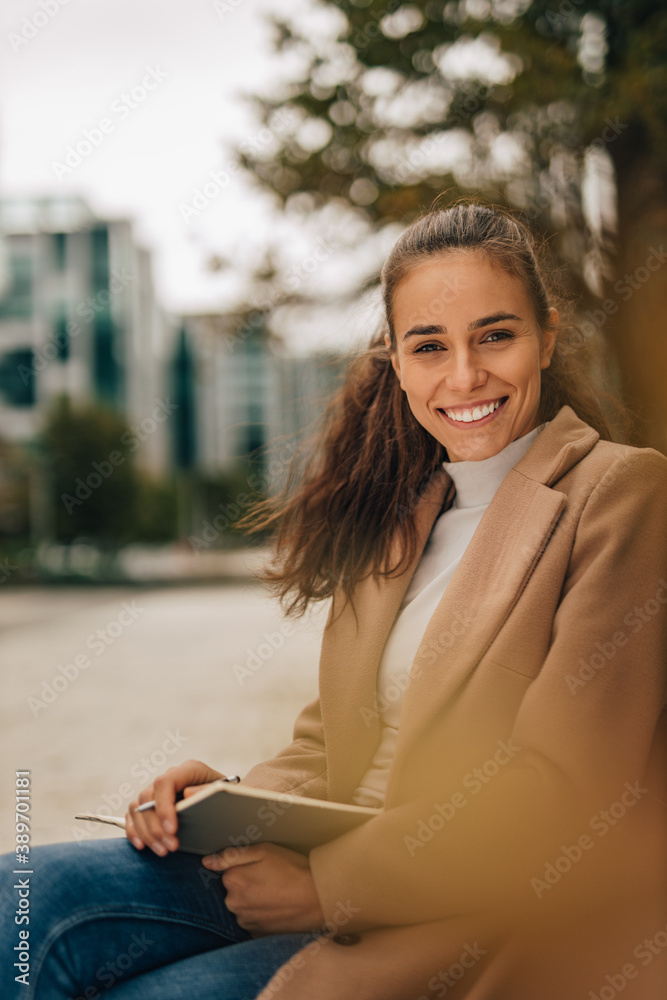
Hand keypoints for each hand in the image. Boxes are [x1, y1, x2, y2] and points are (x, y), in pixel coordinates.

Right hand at [125, 759, 225, 855]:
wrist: (227, 802)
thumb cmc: (228, 796)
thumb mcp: (228, 792)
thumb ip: (209, 791)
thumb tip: (187, 794)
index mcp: (189, 769)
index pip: (165, 782)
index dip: (163, 806)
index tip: (172, 830)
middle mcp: (170, 777)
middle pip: (148, 797)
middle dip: (157, 826)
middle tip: (171, 847)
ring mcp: (158, 790)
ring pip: (138, 807)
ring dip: (147, 832)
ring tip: (163, 850)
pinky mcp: (150, 804)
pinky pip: (133, 815)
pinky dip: (134, 830)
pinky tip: (142, 845)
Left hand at [202, 842, 324, 934]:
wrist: (318, 898)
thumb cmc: (292, 870)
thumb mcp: (263, 851)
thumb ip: (231, 855)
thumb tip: (207, 862)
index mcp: (233, 881)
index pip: (228, 873)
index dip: (245, 868)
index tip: (262, 868)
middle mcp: (234, 905)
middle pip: (234, 892)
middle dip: (247, 885)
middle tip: (272, 880)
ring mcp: (246, 922)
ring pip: (243, 907)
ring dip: (254, 902)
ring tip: (277, 893)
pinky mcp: (259, 934)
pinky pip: (254, 922)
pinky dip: (262, 915)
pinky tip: (278, 907)